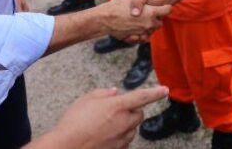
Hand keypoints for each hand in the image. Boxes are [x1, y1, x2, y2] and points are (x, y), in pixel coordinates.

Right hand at [36, 86, 168, 148]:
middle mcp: (123, 122)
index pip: (142, 96)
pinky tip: (104, 136)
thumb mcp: (86, 99)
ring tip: (105, 124)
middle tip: (115, 110)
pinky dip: (119, 137)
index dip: (156, 92)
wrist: (66, 147)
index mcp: (118, 106)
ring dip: (126, 124)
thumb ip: (103, 93)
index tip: (165, 90)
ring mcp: (121, 138)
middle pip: (139, 115)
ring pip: (132, 129)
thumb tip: (114, 92)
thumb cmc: (73, 122)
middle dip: (133, 110)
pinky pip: (124, 141)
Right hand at [102, 0, 170, 41]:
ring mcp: (142, 32)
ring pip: (151, 31)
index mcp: (151, 12)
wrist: (105, 18)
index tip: (162, 6)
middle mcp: (149, 24)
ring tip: (141, 20)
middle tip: (150, 13)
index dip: (166, 7)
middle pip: (160, 23)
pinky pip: (143, 38)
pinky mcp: (135, 38)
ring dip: (149, 26)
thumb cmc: (118, 3)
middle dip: (157, 18)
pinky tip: (136, 28)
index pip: (167, 10)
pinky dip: (141, 34)